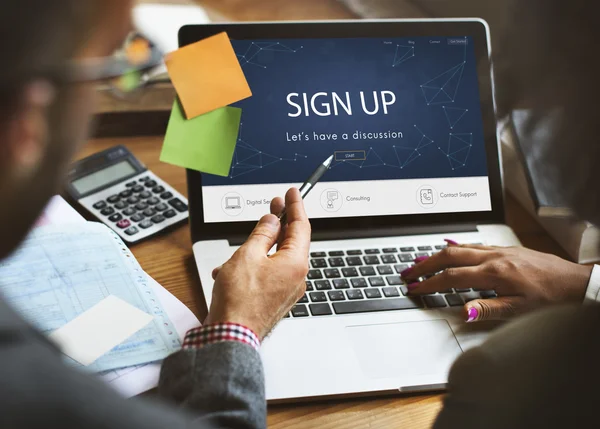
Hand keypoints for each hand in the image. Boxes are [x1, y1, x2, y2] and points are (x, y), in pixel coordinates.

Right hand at [204, 188, 310, 339]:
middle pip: (291, 242)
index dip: (295, 206)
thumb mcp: (248, 255)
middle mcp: (296, 277)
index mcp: (295, 263)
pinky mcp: (276, 299)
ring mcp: (287, 290)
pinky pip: (268, 274)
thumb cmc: (239, 300)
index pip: (301, 226)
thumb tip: (272, 221)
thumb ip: (262, 234)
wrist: (231, 336)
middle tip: (274, 205)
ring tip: (238, 250)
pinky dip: (252, 267)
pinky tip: (232, 271)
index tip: (292, 193)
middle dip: (279, 224)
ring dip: (257, 250)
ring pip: (275, 259)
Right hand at [401, 241, 592, 321]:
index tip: (414, 288)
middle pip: (449, 255)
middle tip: (407, 271)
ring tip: (419, 260)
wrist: (577, 284)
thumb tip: (462, 310)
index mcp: (495, 273)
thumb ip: (488, 309)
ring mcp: (500, 250)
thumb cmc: (552, 298)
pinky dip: (456, 246)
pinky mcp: (506, 249)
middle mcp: (494, 257)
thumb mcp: (520, 310)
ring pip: (460, 247)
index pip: (451, 277)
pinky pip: (474, 244)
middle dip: (424, 263)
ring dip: (436, 254)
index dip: (429, 283)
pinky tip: (450, 246)